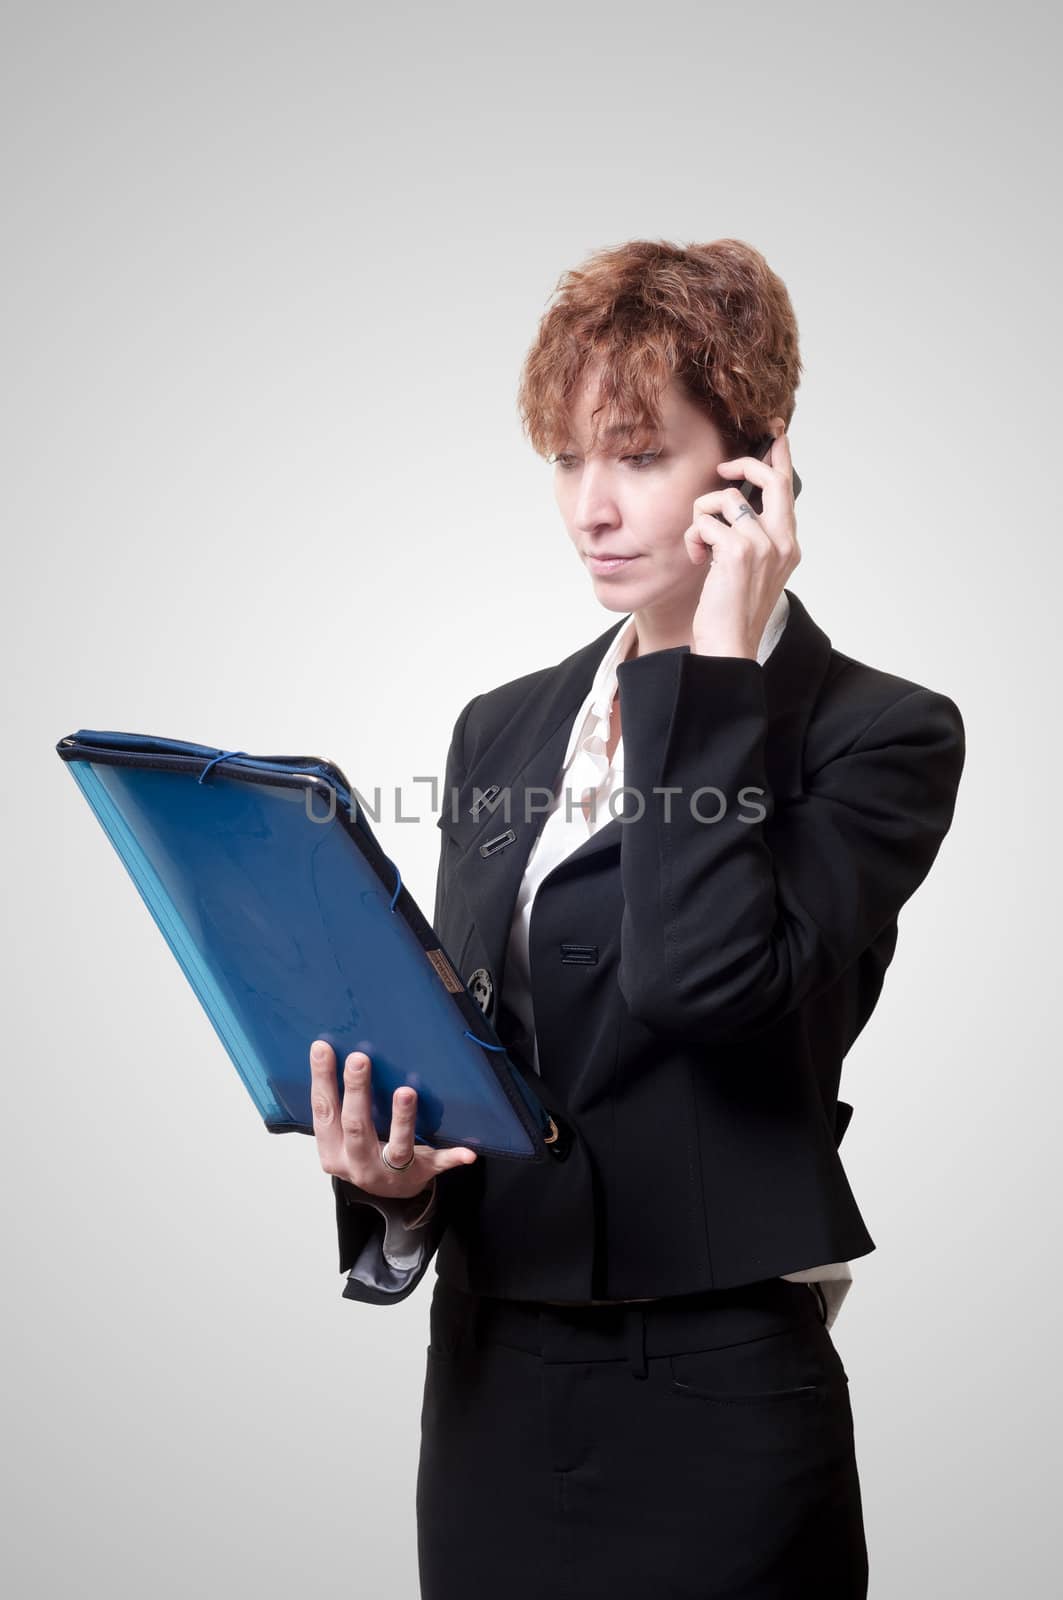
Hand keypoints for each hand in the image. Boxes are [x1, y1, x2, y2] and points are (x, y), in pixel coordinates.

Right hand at [308, 1040, 477, 1199]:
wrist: (390, 1189)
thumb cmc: (364, 1151)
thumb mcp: (342, 1134)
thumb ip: (339, 1104)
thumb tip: (332, 1051)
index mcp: (333, 1151)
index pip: (324, 1112)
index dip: (322, 1080)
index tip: (322, 1048)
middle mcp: (358, 1164)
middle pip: (356, 1127)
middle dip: (357, 1092)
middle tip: (359, 1059)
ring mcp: (390, 1173)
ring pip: (397, 1147)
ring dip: (402, 1120)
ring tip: (406, 1092)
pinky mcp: (421, 1174)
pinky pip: (437, 1165)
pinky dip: (451, 1158)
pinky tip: (467, 1152)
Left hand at [685, 428, 800, 657]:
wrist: (729, 646)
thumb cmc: (733, 612)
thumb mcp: (750, 569)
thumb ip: (750, 537)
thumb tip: (732, 508)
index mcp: (788, 544)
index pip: (787, 489)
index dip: (781, 456)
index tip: (776, 432)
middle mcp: (782, 541)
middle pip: (769, 478)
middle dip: (743, 465)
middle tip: (723, 470)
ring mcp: (763, 545)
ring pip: (724, 499)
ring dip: (701, 519)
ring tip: (701, 549)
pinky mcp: (738, 552)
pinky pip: (704, 522)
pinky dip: (692, 539)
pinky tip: (697, 561)